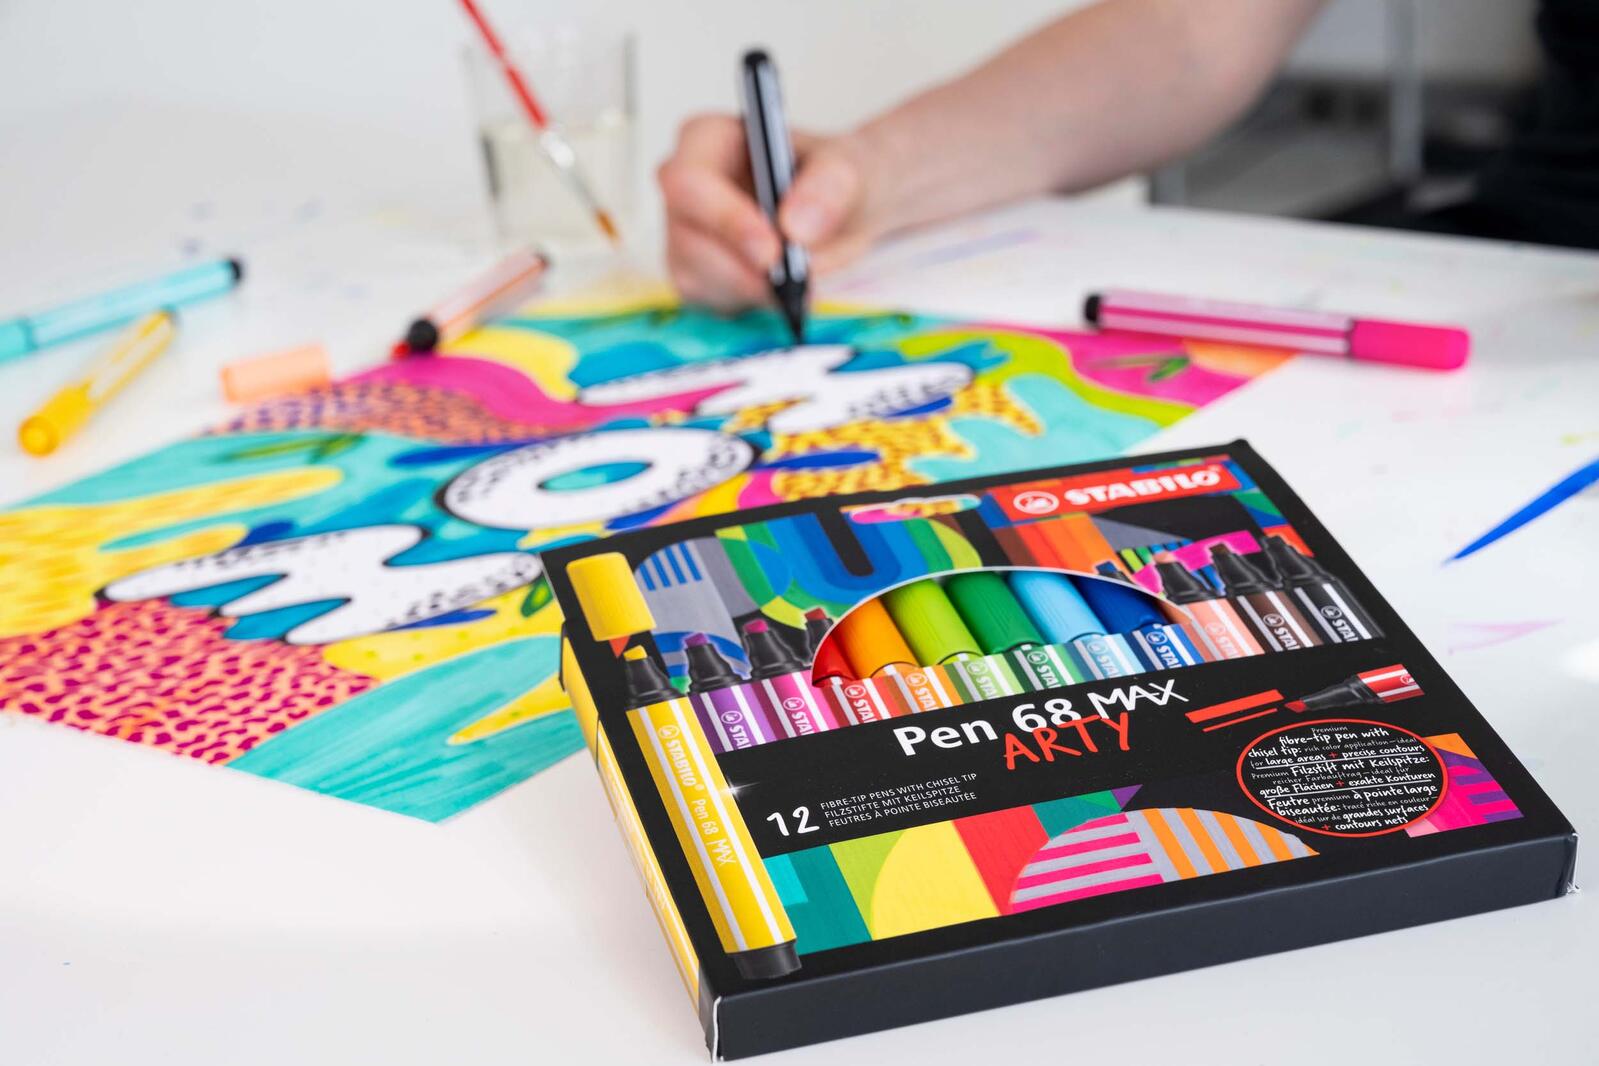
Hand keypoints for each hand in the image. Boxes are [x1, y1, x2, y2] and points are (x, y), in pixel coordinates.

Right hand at [658, 114, 877, 311]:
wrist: (844, 213)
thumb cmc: (833, 178)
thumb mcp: (847, 169)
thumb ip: (828, 187)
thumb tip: (795, 225)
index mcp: (708, 139)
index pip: (690, 180)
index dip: (725, 218)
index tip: (772, 250)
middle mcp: (686, 186)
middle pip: (686, 235)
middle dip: (740, 267)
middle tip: (791, 282)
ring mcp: (685, 233)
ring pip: (695, 274)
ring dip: (749, 288)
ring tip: (797, 281)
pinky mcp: (696, 274)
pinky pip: (708, 299)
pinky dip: (749, 302)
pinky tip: (781, 290)